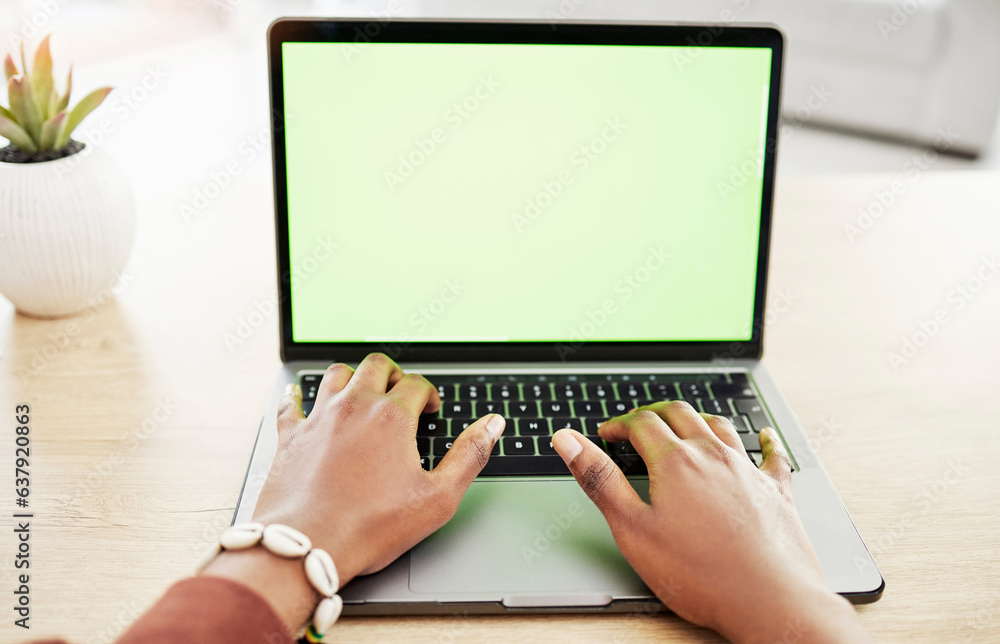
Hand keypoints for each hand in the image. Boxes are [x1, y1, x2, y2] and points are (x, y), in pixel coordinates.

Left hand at [203, 353, 504, 630]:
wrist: (307, 545)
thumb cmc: (371, 527)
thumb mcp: (438, 497)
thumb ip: (469, 455)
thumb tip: (492, 425)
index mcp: (391, 417)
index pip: (416, 384)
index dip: (428, 394)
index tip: (430, 410)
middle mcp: (354, 407)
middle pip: (375, 366)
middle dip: (392, 374)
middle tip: (399, 391)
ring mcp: (318, 419)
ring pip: (335, 374)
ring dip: (352, 377)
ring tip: (361, 391)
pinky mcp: (290, 437)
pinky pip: (291, 403)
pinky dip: (297, 396)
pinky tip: (297, 397)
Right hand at [551, 401, 868, 643]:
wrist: (769, 601)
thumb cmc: (700, 574)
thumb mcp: (632, 529)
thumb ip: (599, 479)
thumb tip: (568, 441)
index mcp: (676, 462)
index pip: (641, 423)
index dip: (619, 424)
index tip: (607, 433)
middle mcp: (714, 455)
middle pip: (680, 414)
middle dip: (653, 413)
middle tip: (637, 424)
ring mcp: (748, 470)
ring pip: (719, 426)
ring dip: (696, 419)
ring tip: (684, 424)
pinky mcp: (776, 491)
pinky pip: (771, 454)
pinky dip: (763, 440)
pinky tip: (763, 436)